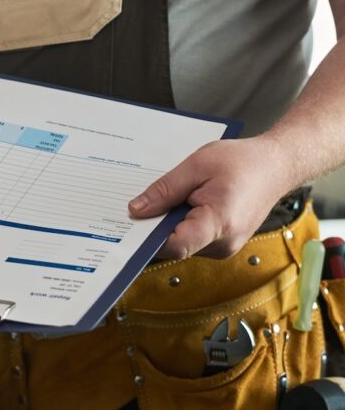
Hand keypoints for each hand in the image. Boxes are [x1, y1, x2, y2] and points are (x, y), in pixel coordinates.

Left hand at [127, 137, 292, 259]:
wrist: (277, 165)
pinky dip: (183, 225)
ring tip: (176, 198)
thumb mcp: (196, 166)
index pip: (175, 246)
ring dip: (171, 225)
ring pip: (183, 244)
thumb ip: (164, 191)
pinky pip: (194, 240)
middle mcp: (224, 243)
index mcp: (219, 223)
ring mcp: (225, 247)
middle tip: (146, 203)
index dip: (149, 238)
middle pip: (175, 246)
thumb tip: (136, 210)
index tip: (131, 225)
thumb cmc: (242, 162)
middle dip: (158, 227)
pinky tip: (186, 204)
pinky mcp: (223, 244)